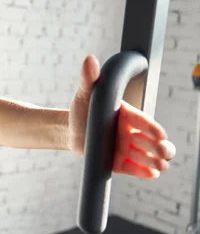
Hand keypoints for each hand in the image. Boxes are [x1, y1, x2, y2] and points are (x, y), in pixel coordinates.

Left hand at [67, 55, 175, 178]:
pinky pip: (134, 168)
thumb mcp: (85, 92)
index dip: (151, 127)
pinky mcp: (119, 162)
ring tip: (161, 165)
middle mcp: (130, 131)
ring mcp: (127, 147)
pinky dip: (143, 172)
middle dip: (160, 146)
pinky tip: (152, 174)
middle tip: (164, 152)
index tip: (159, 134)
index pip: (142, 120)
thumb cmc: (81, 108)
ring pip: (146, 156)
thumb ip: (89, 78)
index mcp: (126, 114)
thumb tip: (90, 59)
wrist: (69, 129)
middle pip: (150, 140)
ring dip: (155, 161)